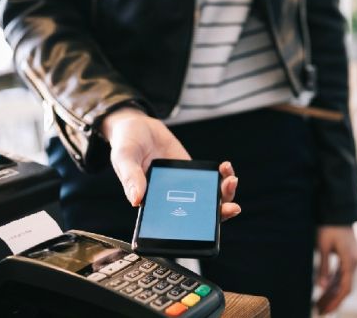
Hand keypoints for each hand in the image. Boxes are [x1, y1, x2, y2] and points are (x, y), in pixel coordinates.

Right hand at [101, 107, 240, 219]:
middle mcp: (170, 199)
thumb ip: (130, 177)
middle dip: (219, 213)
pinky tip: (224, 167)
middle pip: (199, 214)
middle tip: (232, 207)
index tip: (210, 226)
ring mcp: (184, 186)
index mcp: (152, 204)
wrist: (138, 125)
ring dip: (224, 194)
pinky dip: (222, 175)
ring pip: (208, 198)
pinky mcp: (192, 173)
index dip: (194, 231)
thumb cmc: (126, 144)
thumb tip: (136, 200)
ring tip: (231, 180)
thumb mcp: (124, 157)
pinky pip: (210, 179)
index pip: (174, 225)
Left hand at [315, 226, 356, 314]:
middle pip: (346, 287)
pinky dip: (334, 284)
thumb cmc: (329, 227)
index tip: (326, 310)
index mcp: (350, 259)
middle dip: (334, 301)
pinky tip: (325, 293)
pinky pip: (343, 275)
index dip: (336, 300)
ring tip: (320, 305)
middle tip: (321, 312)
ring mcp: (354, 260)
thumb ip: (323, 267)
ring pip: (344, 282)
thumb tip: (321, 287)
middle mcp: (356, 261)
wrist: (338, 212)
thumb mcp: (323, 246)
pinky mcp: (350, 258)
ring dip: (333, 294)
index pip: (346, 286)